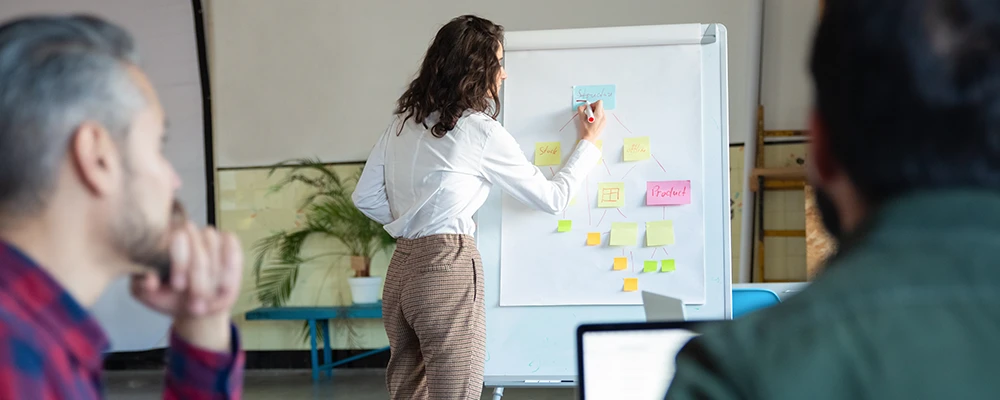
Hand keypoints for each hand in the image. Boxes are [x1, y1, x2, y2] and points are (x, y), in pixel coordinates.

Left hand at [130, 221, 243, 351]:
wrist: (196, 306)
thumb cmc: (169, 297)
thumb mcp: (149, 296)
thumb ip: (142, 287)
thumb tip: (150, 279)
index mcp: (163, 241)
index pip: (177, 237)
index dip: (181, 262)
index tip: (178, 286)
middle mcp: (187, 233)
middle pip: (198, 244)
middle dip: (199, 277)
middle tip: (195, 302)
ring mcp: (209, 237)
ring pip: (214, 245)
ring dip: (214, 274)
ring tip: (209, 299)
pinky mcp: (229, 243)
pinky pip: (233, 247)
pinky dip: (230, 267)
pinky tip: (224, 286)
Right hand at [577, 99, 606, 143]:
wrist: (590, 139)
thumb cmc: (586, 130)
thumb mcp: (581, 118)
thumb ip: (581, 109)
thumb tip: (584, 106)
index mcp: (598, 114)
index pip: (599, 102)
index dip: (593, 104)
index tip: (589, 109)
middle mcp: (603, 116)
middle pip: (600, 106)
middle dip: (593, 108)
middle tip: (588, 114)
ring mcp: (604, 120)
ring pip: (600, 111)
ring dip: (595, 112)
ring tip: (590, 119)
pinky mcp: (604, 123)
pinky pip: (601, 116)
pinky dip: (597, 116)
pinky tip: (593, 122)